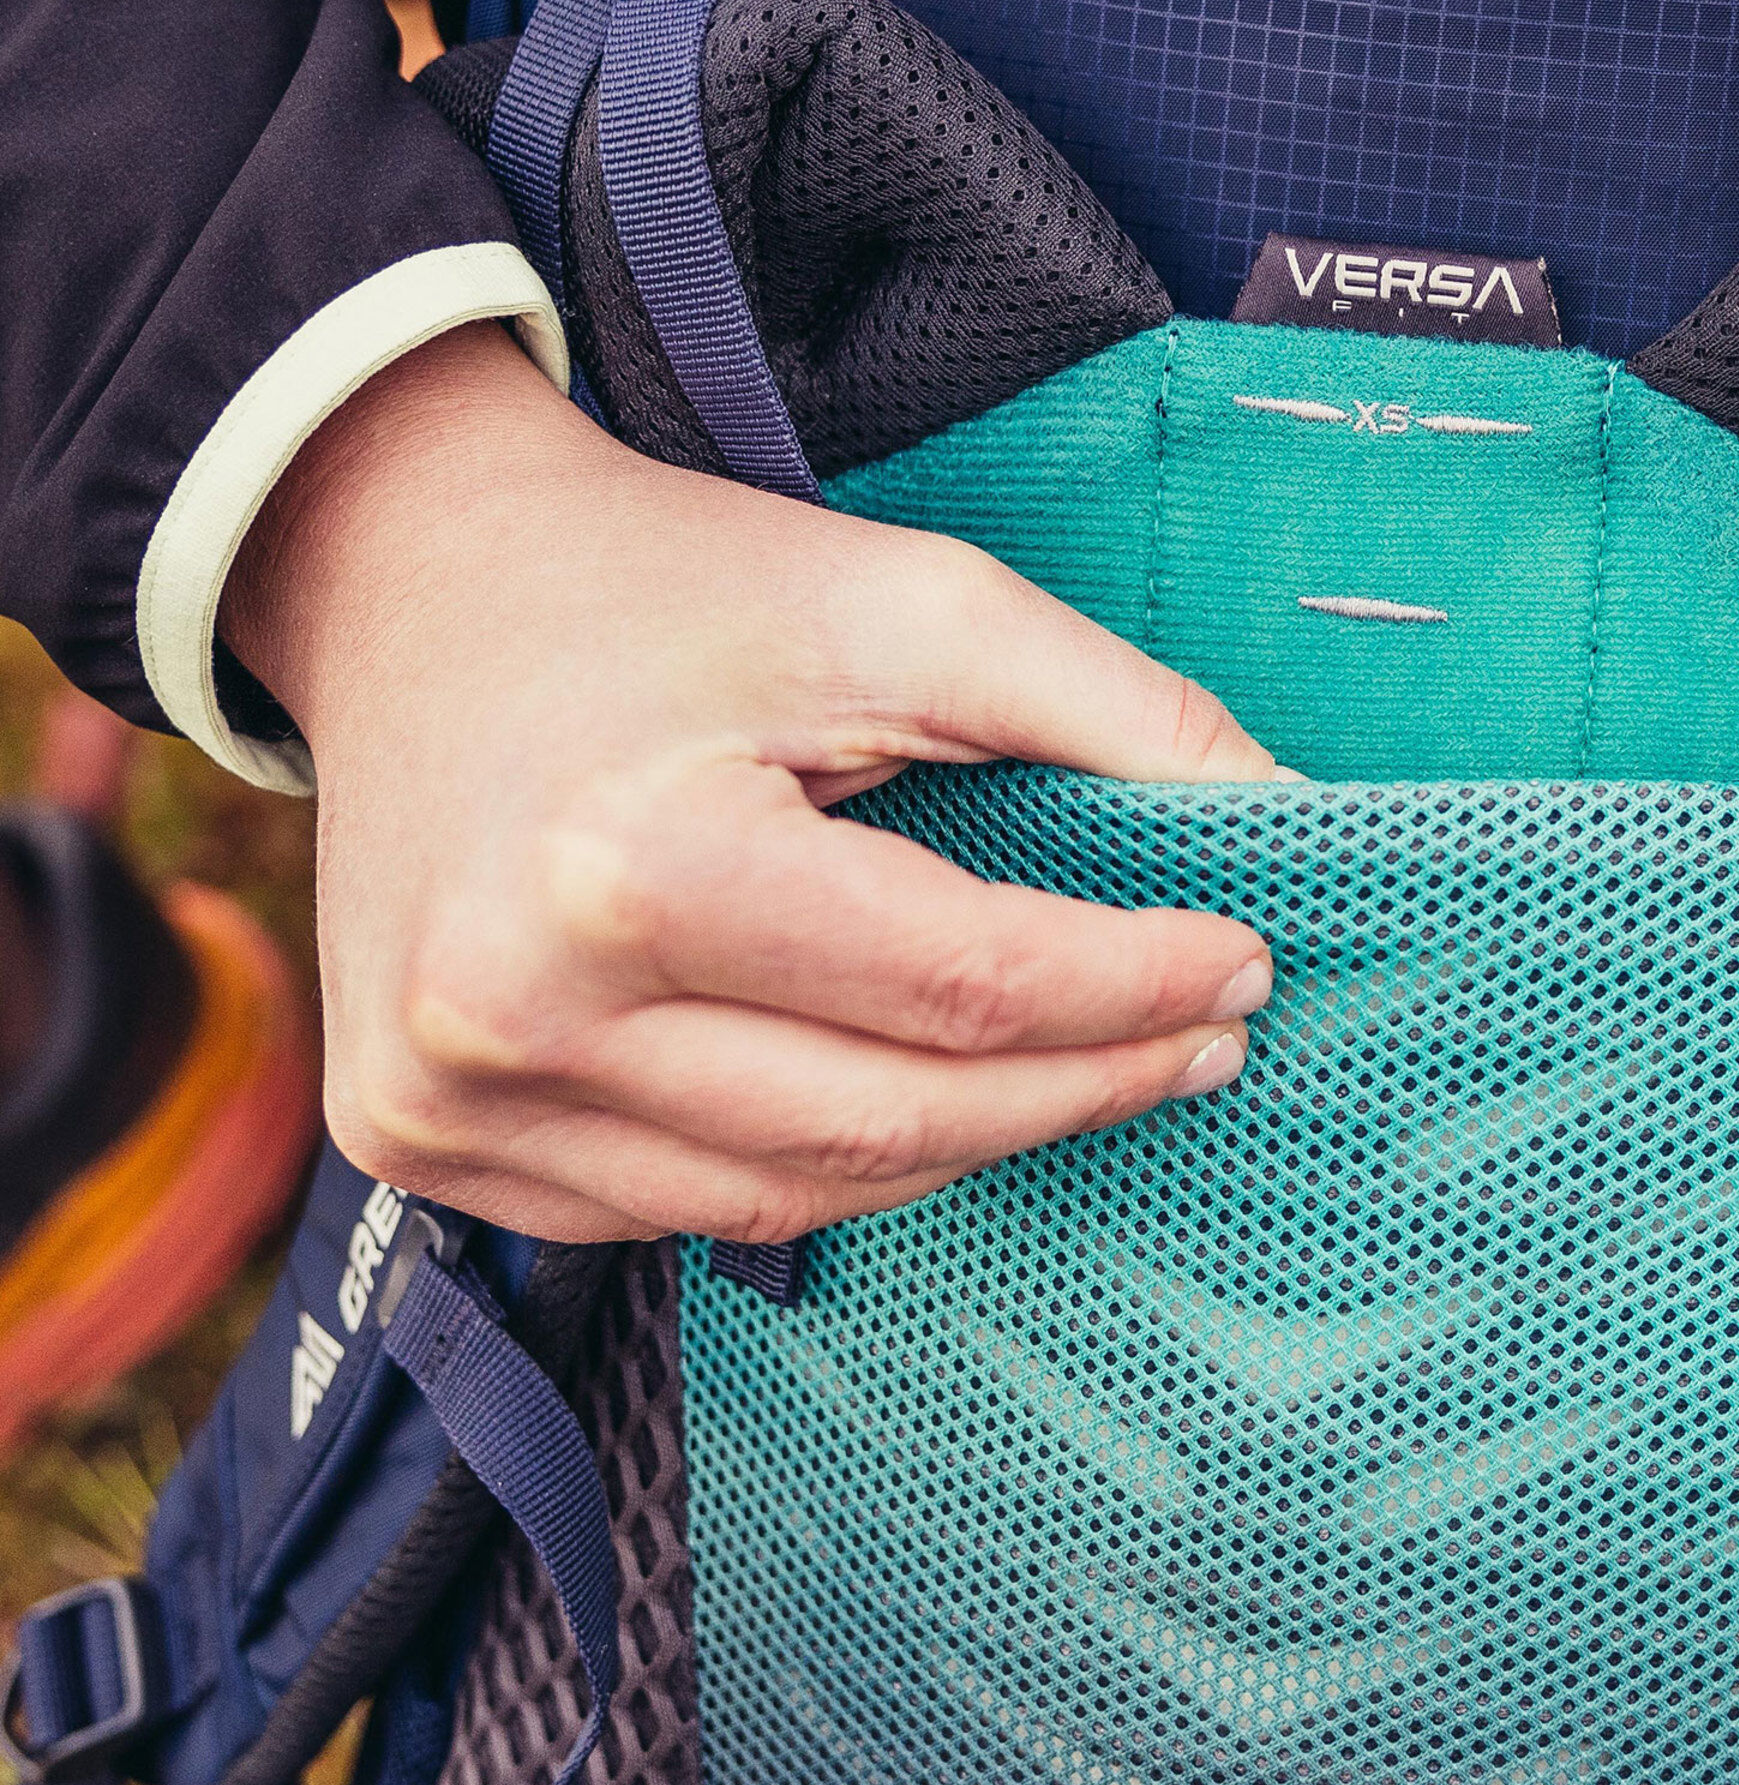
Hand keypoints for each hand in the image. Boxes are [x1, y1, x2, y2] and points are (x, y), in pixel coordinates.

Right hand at [224, 324, 1279, 1245]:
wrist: (411, 579)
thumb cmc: (670, 583)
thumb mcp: (904, 598)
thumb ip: (1109, 708)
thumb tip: (1281, 816)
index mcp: (628, 871)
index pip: (957, 987)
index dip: (1129, 987)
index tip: (1246, 962)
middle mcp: (514, 1016)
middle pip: (888, 1116)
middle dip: (1082, 1086)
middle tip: (1206, 1041)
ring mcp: (449, 1103)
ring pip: (795, 1191)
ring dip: (968, 1139)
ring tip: (1087, 1068)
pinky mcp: (422, 1142)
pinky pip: (682, 1205)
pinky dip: (818, 1160)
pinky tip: (906, 1091)